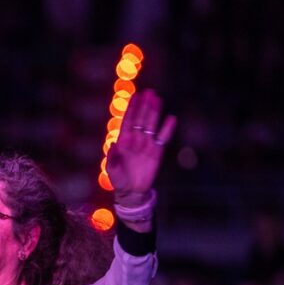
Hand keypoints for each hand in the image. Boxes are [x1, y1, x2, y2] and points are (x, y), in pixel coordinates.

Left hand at [107, 89, 176, 207]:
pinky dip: (167, 129)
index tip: (136, 96)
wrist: (132, 192)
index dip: (132, 109)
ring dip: (154, 112)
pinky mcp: (157, 152)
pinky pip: (162, 138)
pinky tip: (171, 119)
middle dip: (144, 106)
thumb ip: (112, 158)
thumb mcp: (112, 170)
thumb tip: (113, 145)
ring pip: (151, 125)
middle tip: (149, 92)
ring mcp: (146, 145)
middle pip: (140, 120)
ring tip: (158, 99)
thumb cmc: (119, 180)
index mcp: (123, 142)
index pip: (128, 122)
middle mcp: (135, 140)